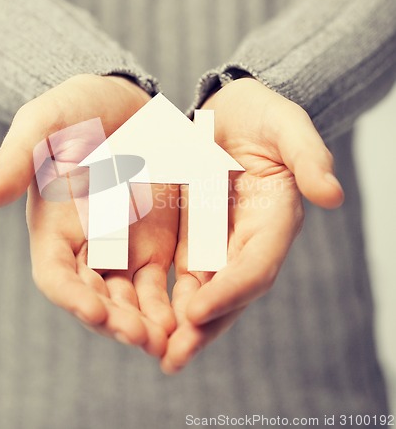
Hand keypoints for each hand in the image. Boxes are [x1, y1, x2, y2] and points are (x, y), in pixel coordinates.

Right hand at [0, 74, 177, 355]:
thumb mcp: (45, 122)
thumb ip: (19, 153)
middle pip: (97, 296)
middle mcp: (88, 245)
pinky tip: (189, 315)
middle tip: (141, 337)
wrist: (121, 104)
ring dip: (147, 322)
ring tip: (168, 339)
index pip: (56, 274)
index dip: (71, 295)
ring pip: (131, 298)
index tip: (93, 310)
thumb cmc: (77, 110)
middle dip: (116, 320)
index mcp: (55, 226)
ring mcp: (124, 246)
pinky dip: (172, 302)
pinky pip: (163, 279)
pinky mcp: (156, 241)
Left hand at [161, 77, 343, 372]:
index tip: (197, 310)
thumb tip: (332, 196)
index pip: (256, 266)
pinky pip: (177, 273)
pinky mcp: (192, 236)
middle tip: (173, 357)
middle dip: (203, 327)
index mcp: (274, 221)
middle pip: (228, 293)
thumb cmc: (263, 117)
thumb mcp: (287, 127)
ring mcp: (218, 242)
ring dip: (179, 325)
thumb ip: (308, 157)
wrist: (233, 112)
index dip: (230, 290)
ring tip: (153, 350)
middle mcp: (247, 241)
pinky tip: (139, 315)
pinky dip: (163, 297)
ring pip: (201, 292)